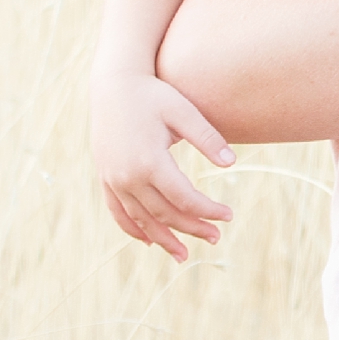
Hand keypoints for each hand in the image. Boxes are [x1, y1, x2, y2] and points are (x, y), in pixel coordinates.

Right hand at [92, 70, 234, 260]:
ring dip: (163, 239)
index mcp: (150, 161)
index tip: (228, 215)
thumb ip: (207, 137)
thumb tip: (233, 164)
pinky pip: (118, 211)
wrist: (113, 84)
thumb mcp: (183, 111)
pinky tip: (149, 241)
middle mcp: (128, 176)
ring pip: (140, 219)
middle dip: (192, 228)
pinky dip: (133, 229)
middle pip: (164, 214)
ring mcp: (113, 179)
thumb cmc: (153, 95)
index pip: (184, 198)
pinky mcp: (105, 177)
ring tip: (184, 255)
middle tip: (216, 238)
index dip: (208, 210)